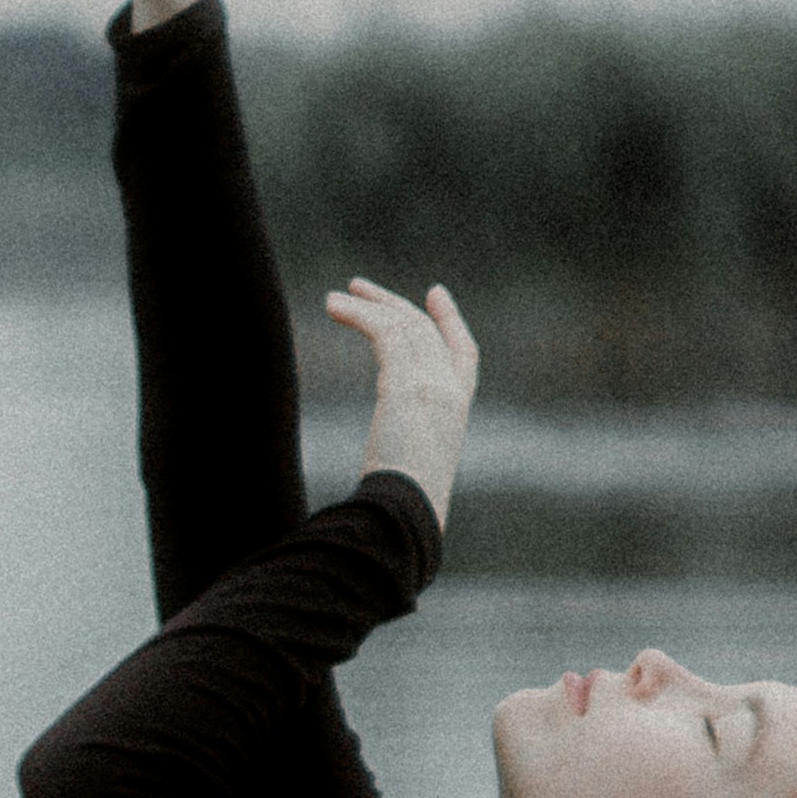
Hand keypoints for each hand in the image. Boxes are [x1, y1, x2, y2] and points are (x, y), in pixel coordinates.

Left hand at [325, 274, 478, 528]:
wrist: (407, 512)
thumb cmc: (404, 506)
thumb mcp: (410, 475)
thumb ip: (404, 461)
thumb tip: (385, 483)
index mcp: (457, 412)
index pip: (464, 353)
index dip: (450, 320)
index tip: (434, 293)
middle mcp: (451, 391)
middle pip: (426, 331)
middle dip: (393, 303)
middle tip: (360, 286)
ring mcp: (433, 384)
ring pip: (401, 326)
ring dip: (366, 306)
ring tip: (332, 298)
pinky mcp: (407, 382)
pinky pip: (383, 332)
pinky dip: (357, 314)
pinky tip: (332, 306)